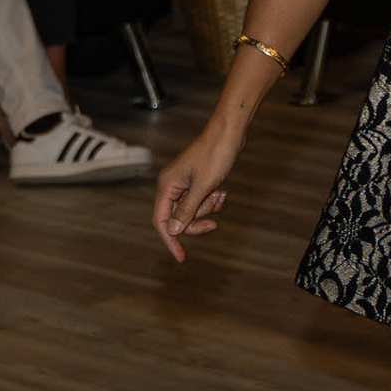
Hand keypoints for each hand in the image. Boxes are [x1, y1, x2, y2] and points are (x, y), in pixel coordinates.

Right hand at [151, 121, 244, 262]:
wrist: (229, 133)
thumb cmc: (215, 155)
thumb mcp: (203, 187)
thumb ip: (187, 210)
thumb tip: (173, 231)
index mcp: (167, 186)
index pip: (161, 221)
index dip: (170, 240)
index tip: (182, 257)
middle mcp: (172, 186)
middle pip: (178, 218)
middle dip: (197, 221)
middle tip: (214, 224)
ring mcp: (185, 184)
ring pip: (193, 211)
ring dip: (208, 209)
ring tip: (220, 195)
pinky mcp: (197, 182)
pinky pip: (202, 201)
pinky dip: (212, 201)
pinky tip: (222, 192)